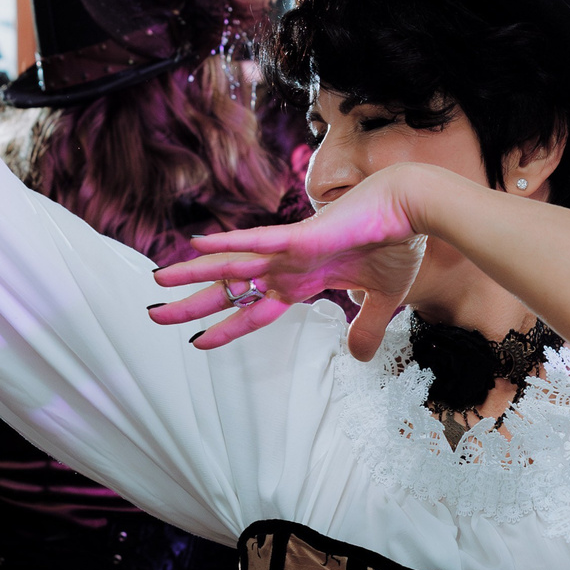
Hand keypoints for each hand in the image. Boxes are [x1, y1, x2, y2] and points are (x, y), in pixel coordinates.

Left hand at [150, 164, 432, 359]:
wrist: (414, 213)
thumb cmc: (399, 246)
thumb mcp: (382, 300)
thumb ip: (366, 328)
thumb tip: (360, 356)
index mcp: (304, 282)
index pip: (255, 311)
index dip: (227, 328)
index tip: (198, 342)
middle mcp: (288, 267)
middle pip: (231, 290)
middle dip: (193, 304)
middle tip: (155, 315)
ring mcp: (291, 251)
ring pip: (233, 265)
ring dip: (195, 272)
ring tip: (157, 281)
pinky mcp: (301, 237)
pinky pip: (258, 241)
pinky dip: (229, 243)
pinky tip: (197, 243)